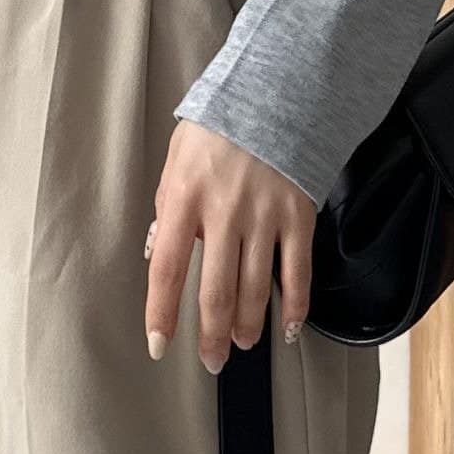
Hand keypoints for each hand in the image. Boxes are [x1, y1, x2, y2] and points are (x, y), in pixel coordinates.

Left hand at [144, 119, 314, 371]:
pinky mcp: (299, 215)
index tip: (159, 344)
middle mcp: (224, 212)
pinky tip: (287, 329)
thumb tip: (155, 250)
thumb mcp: (177, 157)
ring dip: (246, 327)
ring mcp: (265, 216)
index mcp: (185, 197)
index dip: (161, 313)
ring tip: (240, 344)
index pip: (166, 268)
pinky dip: (294, 307)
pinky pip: (298, 272)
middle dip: (210, 336)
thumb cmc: (220, 125)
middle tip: (210, 361)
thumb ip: (167, 204)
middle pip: (214, 291)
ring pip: (255, 289)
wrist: (276, 92)